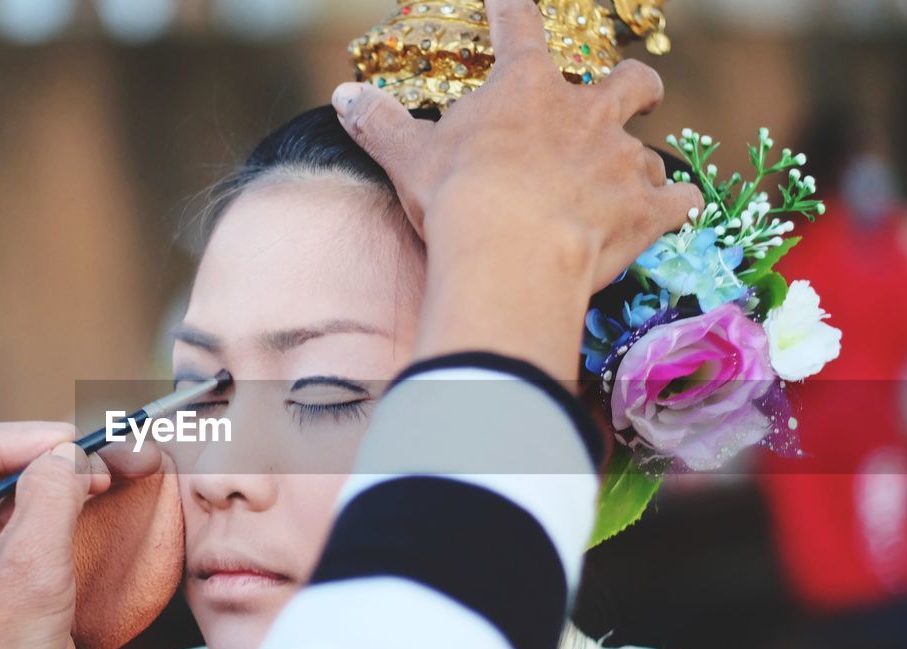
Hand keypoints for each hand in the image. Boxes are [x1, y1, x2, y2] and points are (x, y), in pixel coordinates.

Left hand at [0, 402, 159, 648]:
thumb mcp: (30, 565)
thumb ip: (50, 493)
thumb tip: (70, 451)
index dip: (12, 436)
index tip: (63, 457)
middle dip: (45, 452)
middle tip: (101, 462)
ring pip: (16, 482)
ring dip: (61, 475)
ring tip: (109, 477)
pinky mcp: (5, 572)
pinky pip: (33, 515)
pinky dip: (66, 502)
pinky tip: (100, 504)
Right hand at [331, 0, 702, 380]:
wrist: (510, 252)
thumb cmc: (457, 197)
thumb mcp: (408, 157)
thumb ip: (380, 124)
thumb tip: (344, 97)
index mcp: (526, 89)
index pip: (521, 27)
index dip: (515, 9)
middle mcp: (587, 113)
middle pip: (631, 82)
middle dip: (636, 87)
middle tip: (634, 95)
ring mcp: (622, 160)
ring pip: (651, 151)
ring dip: (640, 166)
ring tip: (626, 188)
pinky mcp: (646, 209)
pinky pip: (678, 202)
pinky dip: (675, 208)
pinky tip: (671, 216)